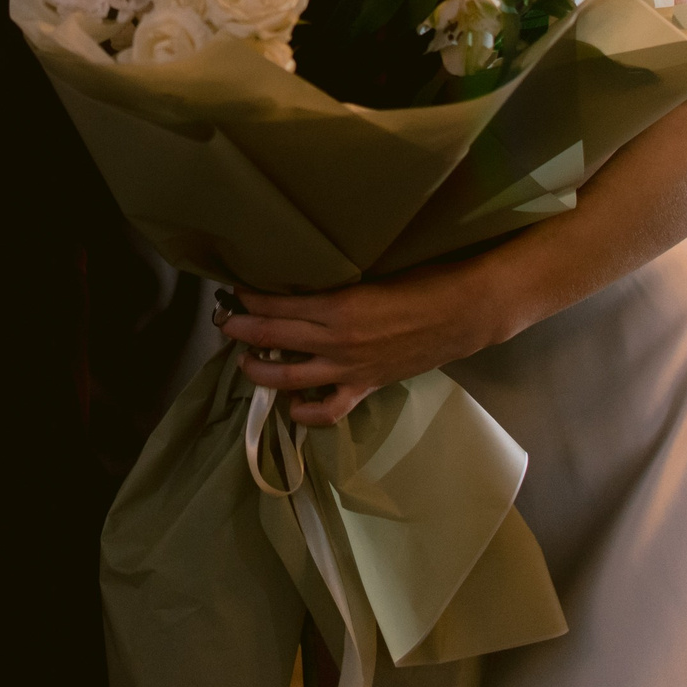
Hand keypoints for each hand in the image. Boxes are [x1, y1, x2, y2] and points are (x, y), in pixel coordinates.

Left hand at [220, 258, 507, 427]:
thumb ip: (335, 284)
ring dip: (258, 371)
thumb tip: (302, 282)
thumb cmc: (423, 281)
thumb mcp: (372, 273)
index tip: (232, 290)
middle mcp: (335, 340)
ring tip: (243, 361)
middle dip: (240, 328)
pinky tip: (292, 405)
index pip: (276, 304)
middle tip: (222, 319)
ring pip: (288, 378)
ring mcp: (349, 368)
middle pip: (271, 337)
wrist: (464, 312)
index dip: (248, 297)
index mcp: (336, 306)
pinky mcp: (365, 386)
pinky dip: (305, 413)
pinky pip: (328, 410)